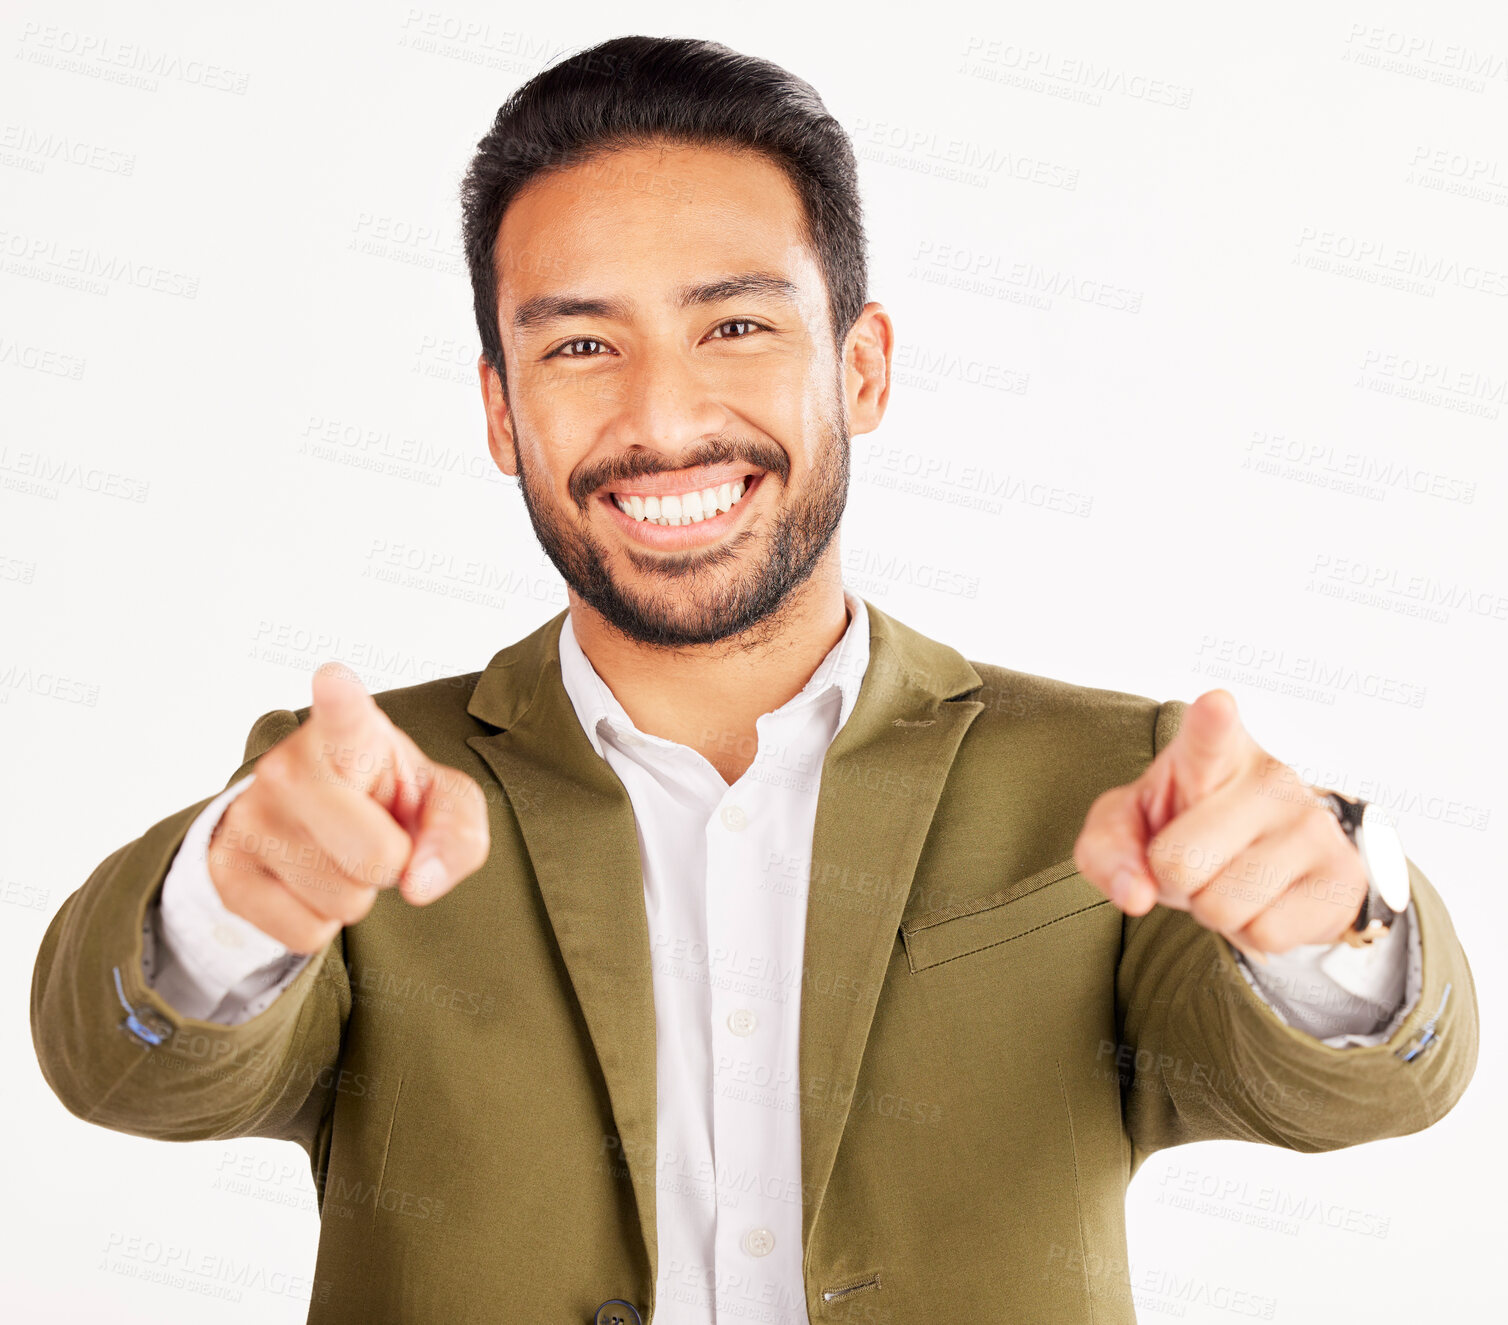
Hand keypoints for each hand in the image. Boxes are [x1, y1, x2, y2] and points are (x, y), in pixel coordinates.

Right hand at [207, 662, 491, 952]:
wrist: (311, 821)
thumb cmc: (385, 796)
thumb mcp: (441, 801)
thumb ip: (457, 832)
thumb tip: (418, 883)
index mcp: (349, 732)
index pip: (345, 714)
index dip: (342, 701)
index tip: (334, 681)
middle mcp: (289, 766)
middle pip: (377, 858)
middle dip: (391, 863)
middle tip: (372, 833)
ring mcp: (251, 817)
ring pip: (343, 901)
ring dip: (354, 893)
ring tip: (337, 851)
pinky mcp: (226, 870)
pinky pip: (306, 935)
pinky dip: (321, 923)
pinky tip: (308, 880)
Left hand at [1071, 689, 1366, 961]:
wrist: (1268, 860)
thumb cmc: (1185, 827)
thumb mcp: (1128, 826)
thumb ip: (1107, 849)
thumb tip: (1135, 895)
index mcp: (1211, 750)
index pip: (1209, 735)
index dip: (1211, 722)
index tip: (1216, 705)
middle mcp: (1269, 778)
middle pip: (1180, 862)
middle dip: (1172, 880)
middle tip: (1194, 861)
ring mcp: (1312, 825)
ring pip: (1223, 905)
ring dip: (1211, 909)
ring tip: (1228, 878)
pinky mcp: (1343, 876)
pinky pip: (1266, 935)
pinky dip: (1251, 934)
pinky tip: (1265, 901)